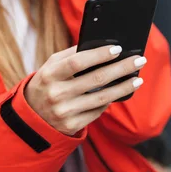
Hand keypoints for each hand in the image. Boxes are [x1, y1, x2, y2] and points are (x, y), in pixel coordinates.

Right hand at [24, 45, 146, 135]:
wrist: (31, 117)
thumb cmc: (46, 83)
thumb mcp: (50, 66)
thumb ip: (70, 55)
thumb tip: (99, 46)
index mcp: (49, 75)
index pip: (77, 62)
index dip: (99, 55)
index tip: (118, 49)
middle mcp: (57, 94)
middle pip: (96, 79)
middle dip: (121, 68)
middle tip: (139, 60)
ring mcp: (65, 112)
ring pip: (102, 97)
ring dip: (123, 87)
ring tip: (137, 78)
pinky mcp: (72, 125)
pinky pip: (97, 111)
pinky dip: (110, 100)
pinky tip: (121, 91)